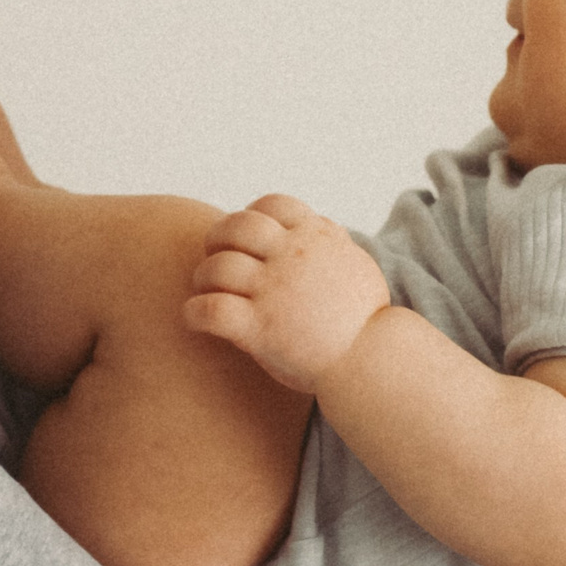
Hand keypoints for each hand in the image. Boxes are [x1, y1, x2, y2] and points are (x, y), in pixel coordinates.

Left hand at [183, 195, 390, 393]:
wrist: (371, 361)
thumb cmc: (363, 319)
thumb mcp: (354, 264)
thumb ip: (330, 243)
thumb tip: (320, 226)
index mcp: (315, 238)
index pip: (272, 205)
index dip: (252, 214)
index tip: (247, 235)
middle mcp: (291, 258)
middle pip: (238, 226)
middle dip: (218, 236)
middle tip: (215, 255)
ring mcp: (273, 292)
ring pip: (217, 267)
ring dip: (204, 276)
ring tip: (207, 289)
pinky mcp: (259, 328)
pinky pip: (210, 310)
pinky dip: (195, 312)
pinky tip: (196, 319)